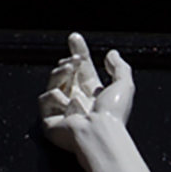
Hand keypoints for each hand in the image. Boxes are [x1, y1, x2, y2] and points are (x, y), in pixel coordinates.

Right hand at [40, 33, 134, 150]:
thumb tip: (112, 54)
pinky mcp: (50, 121)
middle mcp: (78, 101)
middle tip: (74, 59)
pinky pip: (47, 98)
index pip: (83, 69)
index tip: (75, 38)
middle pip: (66, 74)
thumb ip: (120, 67)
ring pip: (53, 83)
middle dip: (68, 62)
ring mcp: (63, 111)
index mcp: (94, 95)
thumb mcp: (124, 85)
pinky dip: (58, 98)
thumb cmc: (113, 115)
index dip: (79, 52)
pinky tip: (71, 106)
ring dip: (61, 73)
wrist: (99, 133)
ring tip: (70, 70)